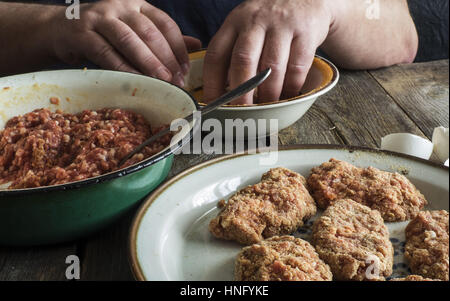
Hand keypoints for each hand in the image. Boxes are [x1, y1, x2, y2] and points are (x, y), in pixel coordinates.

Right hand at [50, 0, 200, 86]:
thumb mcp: (135, 31)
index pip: (165, 24)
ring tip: (163, 81)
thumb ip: (163, 37)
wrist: (61, 29)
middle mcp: (120, 6)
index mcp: (137, 4)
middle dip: (167, 59)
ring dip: (149, 63)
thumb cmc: (104, 33)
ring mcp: (100, 17)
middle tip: (178, 80)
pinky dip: (124, 69)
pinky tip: (137, 81)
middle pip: (150, 32)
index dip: (178, 48)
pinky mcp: (82, 33)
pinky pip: (107, 53)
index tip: (186, 69)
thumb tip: (196, 44)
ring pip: (130, 41)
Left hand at [203, 0, 333, 103]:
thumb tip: (222, 93)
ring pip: (271, 67)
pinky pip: (297, 67)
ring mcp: (282, 25)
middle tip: (242, 113)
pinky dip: (291, 87)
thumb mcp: (246, 27)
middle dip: (241, 93)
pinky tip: (287, 95)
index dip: (212, 83)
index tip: (214, 104)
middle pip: (243, 61)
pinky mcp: (306, 32)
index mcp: (234, 22)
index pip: (216, 55)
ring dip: (268, 93)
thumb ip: (233, 53)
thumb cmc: (270, 21)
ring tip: (267, 107)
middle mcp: (255, 21)